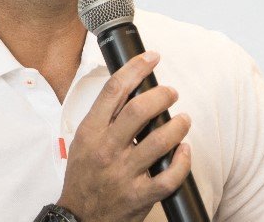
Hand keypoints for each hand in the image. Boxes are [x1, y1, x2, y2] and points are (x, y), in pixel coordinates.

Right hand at [57, 51, 191, 221]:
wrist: (79, 217)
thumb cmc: (85, 175)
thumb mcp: (84, 140)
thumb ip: (105, 115)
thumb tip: (132, 84)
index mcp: (91, 132)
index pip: (114, 90)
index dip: (136, 68)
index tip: (151, 58)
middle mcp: (107, 150)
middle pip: (140, 110)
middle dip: (163, 95)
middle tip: (171, 93)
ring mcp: (124, 174)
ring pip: (160, 140)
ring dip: (179, 125)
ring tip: (183, 120)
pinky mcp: (139, 195)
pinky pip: (169, 177)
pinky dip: (182, 161)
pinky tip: (184, 151)